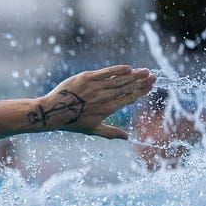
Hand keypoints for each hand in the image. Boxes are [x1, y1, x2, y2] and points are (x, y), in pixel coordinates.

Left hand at [30, 65, 155, 138]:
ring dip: (134, 75)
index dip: (141, 92)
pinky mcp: (86, 78)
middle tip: (153, 76)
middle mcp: (104, 97)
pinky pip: (106, 72)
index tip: (150, 86)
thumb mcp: (93, 130)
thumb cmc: (72, 122)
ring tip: (145, 71)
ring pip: (119, 79)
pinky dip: (118, 70)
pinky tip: (128, 68)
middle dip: (142, 81)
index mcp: (108, 109)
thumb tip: (127, 138)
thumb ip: (111, 132)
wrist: (53, 112)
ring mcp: (96, 86)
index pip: (129, 98)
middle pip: (127, 87)